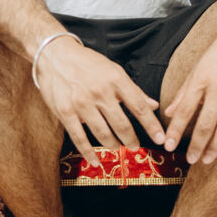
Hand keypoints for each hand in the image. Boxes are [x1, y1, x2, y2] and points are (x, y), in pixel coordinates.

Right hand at [33, 36, 164, 161]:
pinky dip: (89, 153)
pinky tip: (95, 161)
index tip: (161, 138)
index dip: (152, 125)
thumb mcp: (113, 70)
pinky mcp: (65, 112)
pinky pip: (79, 138)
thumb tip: (154, 105)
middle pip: (122, 124)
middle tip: (136, 146)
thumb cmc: (87, 63)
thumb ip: (134, 90)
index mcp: (116, 79)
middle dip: (131, 139)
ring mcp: (82, 103)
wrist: (55, 55)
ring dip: (113, 145)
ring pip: (103, 133)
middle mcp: (100, 92)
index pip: (139, 107)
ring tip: (117, 147)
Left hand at [162, 18, 216, 165]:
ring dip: (214, 148)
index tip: (169, 145)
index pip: (185, 111)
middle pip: (205, 125)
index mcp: (202, 80)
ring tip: (205, 160)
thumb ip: (185, 91)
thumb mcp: (198, 67)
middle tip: (189, 159)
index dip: (176, 130)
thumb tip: (169, 112)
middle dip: (195, 145)